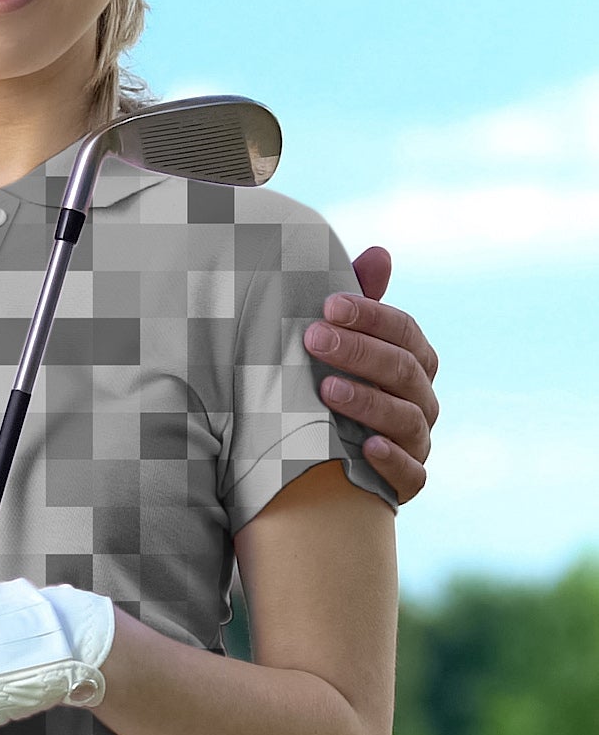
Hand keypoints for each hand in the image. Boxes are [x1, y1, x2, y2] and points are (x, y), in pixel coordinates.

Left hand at [304, 247, 438, 503]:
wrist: (315, 455)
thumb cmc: (330, 381)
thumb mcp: (339, 341)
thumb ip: (359, 302)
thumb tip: (380, 252)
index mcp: (412, 361)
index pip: (405, 332)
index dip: (371, 316)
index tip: (328, 305)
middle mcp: (421, 400)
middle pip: (403, 371)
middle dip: (359, 352)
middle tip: (314, 339)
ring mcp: (417, 441)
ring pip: (407, 419)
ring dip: (368, 402)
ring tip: (327, 389)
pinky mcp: (406, 482)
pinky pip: (412, 475)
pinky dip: (392, 461)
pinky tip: (366, 447)